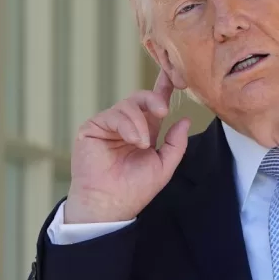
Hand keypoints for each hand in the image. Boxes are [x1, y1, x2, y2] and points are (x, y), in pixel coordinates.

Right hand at [65, 70, 189, 223]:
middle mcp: (127, 125)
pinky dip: (127, 125)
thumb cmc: (135, 190)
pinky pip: (113, 114)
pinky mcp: (93, 127)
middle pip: (141, 98)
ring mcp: (109, 125)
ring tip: (142, 144)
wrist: (110, 205)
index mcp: (145, 131)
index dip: (163, 87)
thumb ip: (175, 143)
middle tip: (163, 111)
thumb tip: (185, 119)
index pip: (154, 104)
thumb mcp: (163, 166)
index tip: (175, 74)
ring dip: (140, 123)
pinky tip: (133, 140)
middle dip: (155, 99)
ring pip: (128, 105)